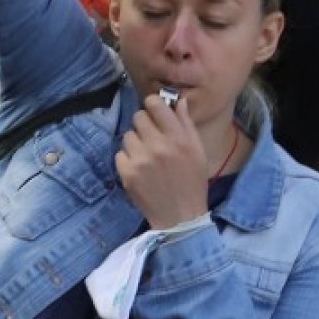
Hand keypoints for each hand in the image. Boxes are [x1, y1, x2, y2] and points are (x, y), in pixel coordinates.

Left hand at [115, 93, 210, 229]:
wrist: (180, 217)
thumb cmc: (192, 182)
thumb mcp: (198, 151)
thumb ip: (186, 124)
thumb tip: (178, 101)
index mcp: (178, 138)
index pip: (154, 103)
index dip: (153, 105)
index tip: (155, 113)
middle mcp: (158, 145)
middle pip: (138, 117)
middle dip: (144, 125)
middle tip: (152, 138)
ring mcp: (140, 159)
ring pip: (128, 135)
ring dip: (136, 143)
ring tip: (147, 157)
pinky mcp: (127, 173)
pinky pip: (120, 153)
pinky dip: (128, 160)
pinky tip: (140, 169)